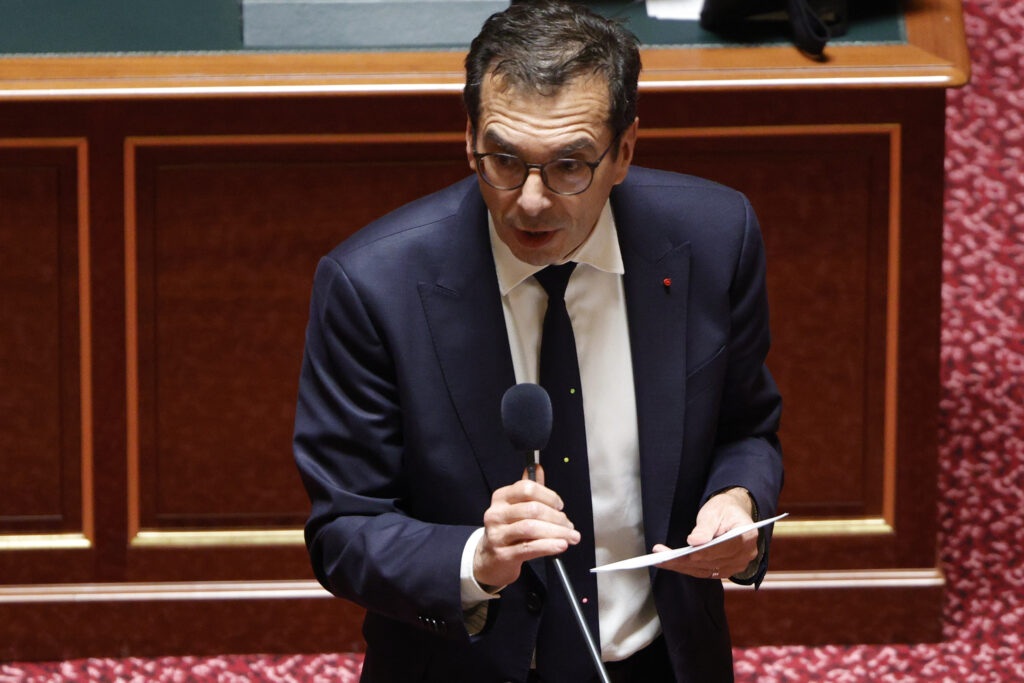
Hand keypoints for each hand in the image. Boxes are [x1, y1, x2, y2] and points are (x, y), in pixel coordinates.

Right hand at [473, 465, 580, 587]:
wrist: (490, 559)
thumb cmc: (507, 531)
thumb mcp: (515, 508)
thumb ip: (528, 489)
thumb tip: (538, 468)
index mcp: (501, 498)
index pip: (527, 489)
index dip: (549, 496)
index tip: (560, 506)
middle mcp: (496, 514)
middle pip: (532, 509)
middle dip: (557, 518)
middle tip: (569, 526)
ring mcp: (497, 534)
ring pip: (531, 528)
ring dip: (556, 532)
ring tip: (570, 537)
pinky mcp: (502, 554)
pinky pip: (529, 548)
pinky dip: (548, 546)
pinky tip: (560, 545)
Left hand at [652, 487, 757, 579]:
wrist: (732, 514)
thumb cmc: (724, 509)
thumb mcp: (714, 511)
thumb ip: (705, 527)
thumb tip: (695, 542)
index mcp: (747, 536)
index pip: (726, 547)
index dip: (707, 551)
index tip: (688, 553)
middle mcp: (745, 555)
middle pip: (712, 561)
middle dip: (686, 559)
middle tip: (662, 555)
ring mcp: (736, 565)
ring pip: (705, 569)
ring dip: (681, 566)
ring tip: (660, 559)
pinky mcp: (725, 570)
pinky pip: (703, 572)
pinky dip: (685, 568)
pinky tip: (669, 563)